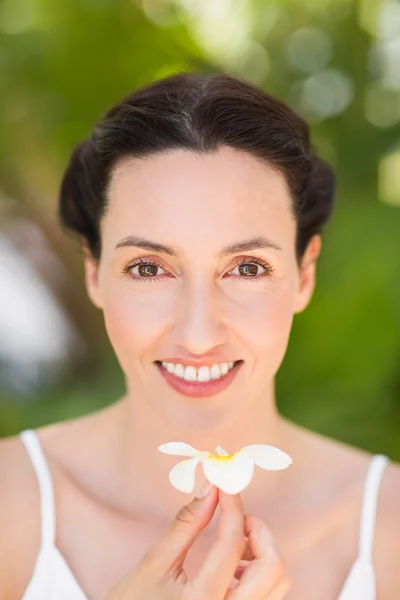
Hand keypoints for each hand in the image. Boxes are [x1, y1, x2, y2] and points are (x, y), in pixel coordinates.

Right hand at [105, 483, 291, 599]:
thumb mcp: (153, 564)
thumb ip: (185, 525)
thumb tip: (210, 488)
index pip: (232, 544)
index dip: (232, 505)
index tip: (225, 484)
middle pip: (272, 568)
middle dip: (259, 532)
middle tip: (236, 518)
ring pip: (278, 583)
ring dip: (262, 553)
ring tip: (234, 545)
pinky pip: (269, 596)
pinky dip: (259, 574)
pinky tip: (233, 569)